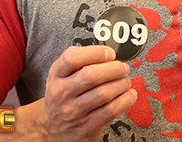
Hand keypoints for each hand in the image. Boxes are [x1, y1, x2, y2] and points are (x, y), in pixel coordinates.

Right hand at [8, 45, 136, 141]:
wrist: (52, 129)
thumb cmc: (63, 96)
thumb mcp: (61, 76)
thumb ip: (79, 62)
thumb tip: (109, 53)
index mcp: (56, 75)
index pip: (72, 58)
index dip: (95, 53)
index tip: (110, 53)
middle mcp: (62, 93)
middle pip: (91, 75)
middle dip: (114, 69)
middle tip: (123, 67)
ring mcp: (74, 111)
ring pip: (104, 93)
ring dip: (122, 84)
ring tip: (126, 81)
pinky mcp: (87, 127)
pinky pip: (111, 110)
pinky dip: (125, 99)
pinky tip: (129, 94)